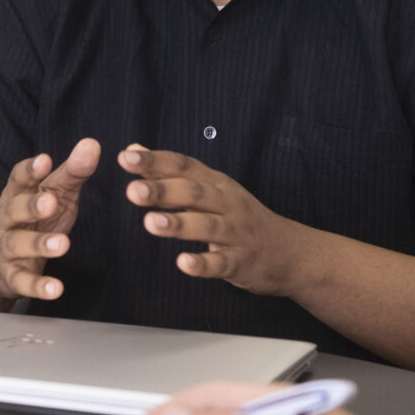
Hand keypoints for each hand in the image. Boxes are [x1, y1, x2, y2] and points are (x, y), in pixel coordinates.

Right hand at [0, 140, 100, 302]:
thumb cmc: (30, 221)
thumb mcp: (53, 194)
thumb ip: (71, 172)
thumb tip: (92, 144)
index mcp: (15, 195)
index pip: (17, 179)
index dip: (29, 170)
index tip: (44, 161)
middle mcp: (5, 220)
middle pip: (13, 210)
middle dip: (30, 205)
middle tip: (50, 202)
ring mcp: (5, 249)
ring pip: (17, 245)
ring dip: (39, 244)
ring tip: (62, 244)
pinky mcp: (11, 277)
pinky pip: (22, 282)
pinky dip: (38, 286)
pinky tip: (55, 289)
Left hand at [120, 144, 311, 293]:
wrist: (288, 252)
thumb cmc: (238, 216)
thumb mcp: (209, 188)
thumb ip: (169, 173)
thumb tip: (133, 150)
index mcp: (215, 183)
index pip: (184, 166)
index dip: (155, 161)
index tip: (126, 158)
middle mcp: (227, 203)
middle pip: (195, 193)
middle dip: (164, 190)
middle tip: (133, 191)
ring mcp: (236, 233)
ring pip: (207, 226)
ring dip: (180, 224)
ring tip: (150, 223)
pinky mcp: (241, 262)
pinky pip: (221, 262)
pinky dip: (203, 263)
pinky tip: (183, 263)